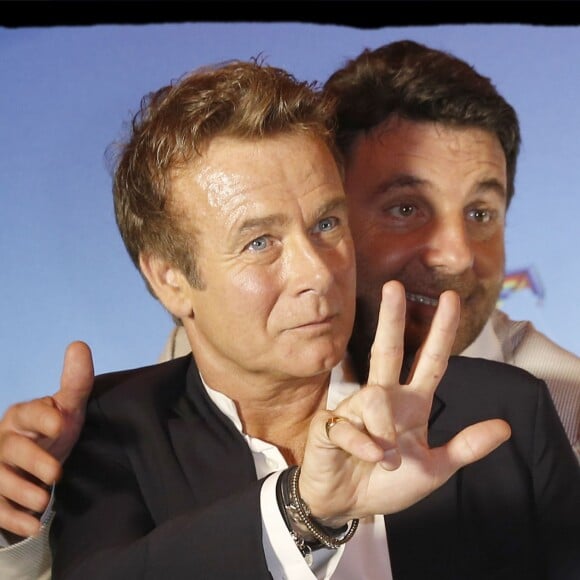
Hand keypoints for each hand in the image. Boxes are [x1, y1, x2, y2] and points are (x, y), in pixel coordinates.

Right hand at [0, 341, 93, 536]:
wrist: (35, 461)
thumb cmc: (52, 429)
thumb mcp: (68, 407)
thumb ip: (76, 382)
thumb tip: (80, 345)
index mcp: (23, 415)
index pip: (28, 411)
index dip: (42, 416)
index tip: (61, 421)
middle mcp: (6, 440)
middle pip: (12, 448)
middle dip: (32, 460)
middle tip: (57, 473)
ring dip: (19, 492)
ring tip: (42, 501)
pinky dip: (12, 518)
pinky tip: (32, 525)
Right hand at [299, 280, 510, 525]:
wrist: (347, 506)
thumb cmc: (387, 486)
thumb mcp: (434, 469)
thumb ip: (465, 447)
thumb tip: (505, 426)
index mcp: (410, 404)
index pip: (430, 361)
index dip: (441, 332)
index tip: (451, 300)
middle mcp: (383, 398)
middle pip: (386, 349)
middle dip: (391, 318)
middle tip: (394, 286)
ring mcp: (354, 409)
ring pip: (374, 399)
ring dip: (384, 432)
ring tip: (388, 461)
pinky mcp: (331, 424)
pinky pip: (349, 426)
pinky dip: (364, 445)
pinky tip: (370, 458)